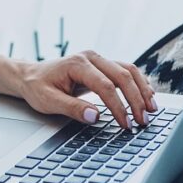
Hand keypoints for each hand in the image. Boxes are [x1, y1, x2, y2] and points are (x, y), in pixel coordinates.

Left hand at [16, 50, 156, 129]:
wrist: (31, 75)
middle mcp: (91, 57)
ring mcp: (98, 59)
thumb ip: (71, 108)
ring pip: (129, 70)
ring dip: (142, 90)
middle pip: (123, 75)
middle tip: (144, 121)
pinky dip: (139, 83)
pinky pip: (126, 71)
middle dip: (136, 99)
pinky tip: (147, 96)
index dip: (119, 107)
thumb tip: (95, 117)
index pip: (106, 86)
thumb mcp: (48, 101)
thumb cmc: (37, 87)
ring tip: (152, 109)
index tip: (126, 125)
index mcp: (77, 64)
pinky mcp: (102, 65)